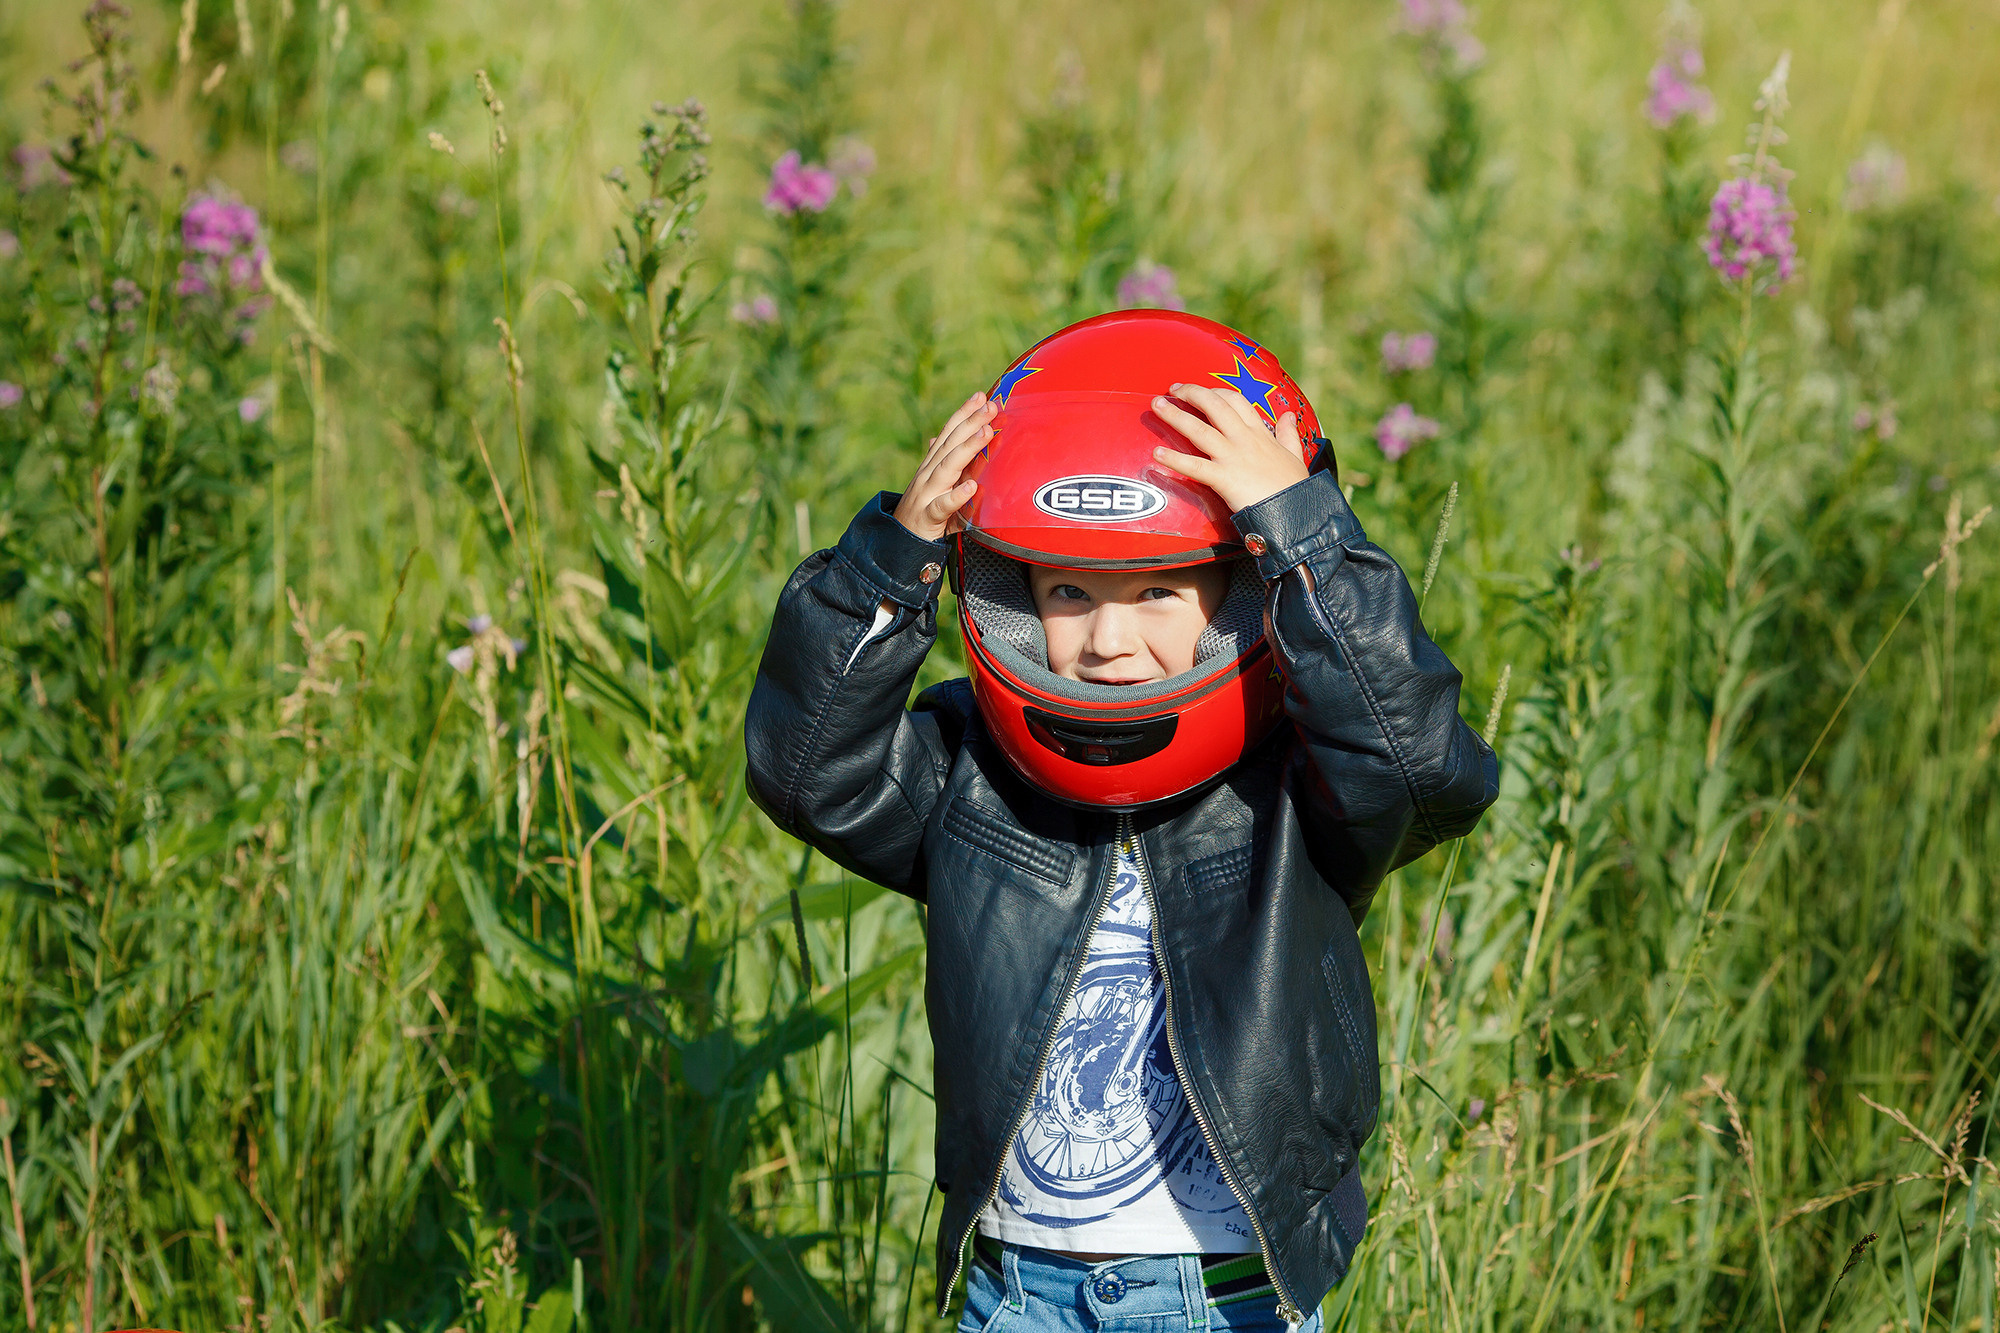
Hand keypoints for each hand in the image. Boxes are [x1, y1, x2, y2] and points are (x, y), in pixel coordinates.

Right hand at [893, 392, 993, 540]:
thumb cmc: (923, 512)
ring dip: (967, 448)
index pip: (948, 434)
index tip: (981, 396)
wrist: (898, 542)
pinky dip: (956, 496)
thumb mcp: (933, 484)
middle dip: (970, 422)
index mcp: (931, 465)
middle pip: (950, 444)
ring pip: (947, 468)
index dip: (963, 413)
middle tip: (990, 405)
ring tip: (986, 433)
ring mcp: (926, 494)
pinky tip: (971, 486)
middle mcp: (928, 474)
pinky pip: (943, 506)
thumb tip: (937, 437)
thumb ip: (940, 462)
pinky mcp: (928, 517)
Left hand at [1149, 384, 1310, 512]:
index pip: (1236, 400)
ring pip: (1200, 430)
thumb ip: (1289, 433)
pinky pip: (1195, 466)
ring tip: (1156, 406)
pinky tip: (1156, 454)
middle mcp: (1244, 440)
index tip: (1199, 390)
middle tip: (1171, 390)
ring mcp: (1232, 458)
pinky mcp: (1224, 479)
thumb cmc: (1295, 488)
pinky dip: (1174, 460)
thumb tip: (1289, 416)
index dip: (1215, 391)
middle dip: (1191, 393)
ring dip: (1175, 416)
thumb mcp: (1296, 455)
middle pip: (1214, 406)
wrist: (1297, 513)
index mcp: (1260, 433)